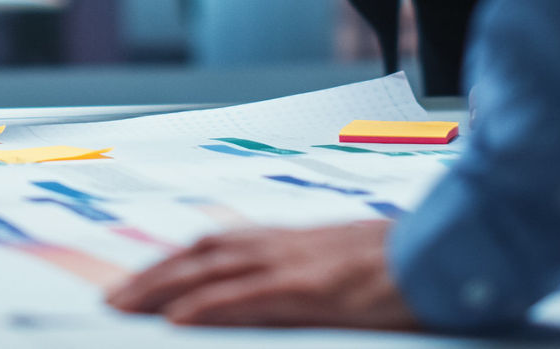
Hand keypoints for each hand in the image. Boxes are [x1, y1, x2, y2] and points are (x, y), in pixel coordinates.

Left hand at [105, 221, 417, 329]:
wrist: (449, 252)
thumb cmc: (407, 262)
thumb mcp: (349, 262)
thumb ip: (312, 271)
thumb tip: (290, 289)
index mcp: (292, 240)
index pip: (216, 244)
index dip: (174, 260)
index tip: (140, 279)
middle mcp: (284, 245)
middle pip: (200, 254)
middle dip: (151, 276)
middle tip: (111, 300)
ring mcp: (296, 265)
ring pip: (211, 272)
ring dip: (161, 290)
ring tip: (124, 308)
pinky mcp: (311, 290)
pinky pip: (247, 298)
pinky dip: (207, 307)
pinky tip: (178, 320)